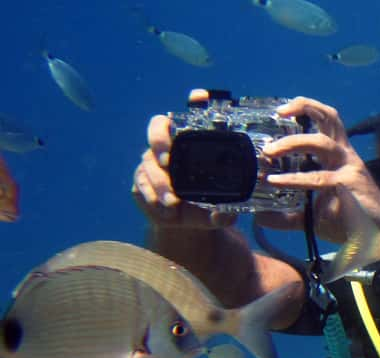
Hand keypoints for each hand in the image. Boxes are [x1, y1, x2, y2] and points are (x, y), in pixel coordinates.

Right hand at [131, 111, 237, 228]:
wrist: (186, 224)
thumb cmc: (207, 206)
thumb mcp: (222, 207)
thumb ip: (226, 208)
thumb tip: (225, 213)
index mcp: (192, 146)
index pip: (192, 116)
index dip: (195, 102)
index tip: (200, 96)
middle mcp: (171, 148)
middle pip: (157, 127)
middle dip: (159, 140)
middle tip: (167, 160)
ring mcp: (152, 162)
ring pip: (148, 162)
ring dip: (160, 183)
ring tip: (173, 202)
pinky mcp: (140, 180)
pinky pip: (140, 183)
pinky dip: (151, 196)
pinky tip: (163, 209)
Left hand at [258, 97, 379, 243]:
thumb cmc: (352, 220)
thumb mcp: (315, 214)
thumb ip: (289, 214)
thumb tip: (262, 217)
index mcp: (339, 154)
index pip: (326, 119)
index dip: (305, 107)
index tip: (280, 111)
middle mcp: (344, 154)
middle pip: (329, 116)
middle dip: (302, 107)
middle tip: (278, 114)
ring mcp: (348, 167)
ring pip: (321, 141)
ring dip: (292, 142)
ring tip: (270, 151)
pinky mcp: (349, 184)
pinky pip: (318, 177)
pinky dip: (293, 178)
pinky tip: (276, 181)